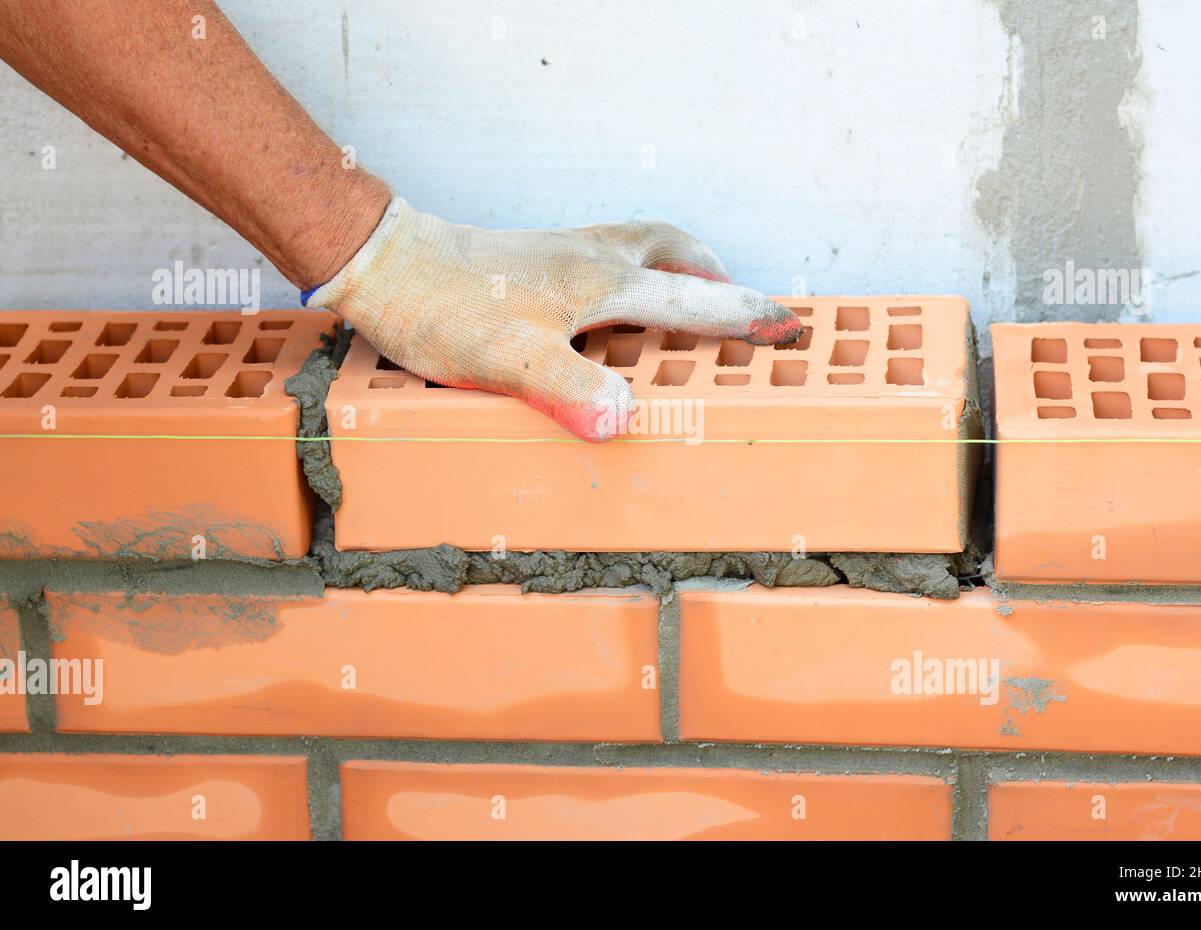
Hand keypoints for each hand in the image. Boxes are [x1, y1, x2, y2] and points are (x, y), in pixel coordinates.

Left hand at [305, 198, 801, 440]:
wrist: (386, 262)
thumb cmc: (445, 308)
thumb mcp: (509, 361)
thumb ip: (570, 390)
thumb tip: (625, 421)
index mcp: (602, 284)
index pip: (691, 302)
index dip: (743, 317)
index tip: (789, 326)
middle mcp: (592, 258)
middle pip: (674, 253)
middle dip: (716, 277)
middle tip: (740, 300)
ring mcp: (563, 252)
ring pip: (641, 245)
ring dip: (677, 263)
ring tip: (690, 288)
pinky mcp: (536, 257)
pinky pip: (607, 252)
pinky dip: (633, 266)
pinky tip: (610, 297)